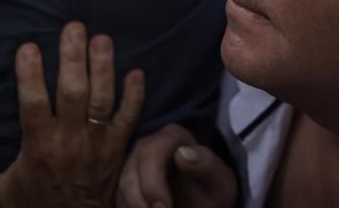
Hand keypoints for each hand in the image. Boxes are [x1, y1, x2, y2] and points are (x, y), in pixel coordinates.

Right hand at [0, 24, 145, 207]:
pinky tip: (138, 72)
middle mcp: (69, 141)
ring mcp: (96, 143)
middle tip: (74, 27)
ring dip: (104, 69)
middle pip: (73, 94)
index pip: (33, 105)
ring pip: (102, 101)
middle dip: (73, 59)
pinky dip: (135, 97)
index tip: (27, 46)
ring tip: (102, 39)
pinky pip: (129, 120)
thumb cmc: (33, 206)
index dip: (30, 76)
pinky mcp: (117, 149)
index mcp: (39, 147)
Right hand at [117, 124, 237, 207]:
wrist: (206, 204)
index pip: (150, 154)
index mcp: (171, 137)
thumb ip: (206, 165)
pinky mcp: (126, 185)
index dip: (153, 184)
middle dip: (141, 204)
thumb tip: (182, 153)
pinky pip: (118, 201)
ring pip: (121, 192)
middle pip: (129, 176)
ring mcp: (132, 165)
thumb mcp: (220, 181)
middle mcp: (146, 146)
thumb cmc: (213, 190)